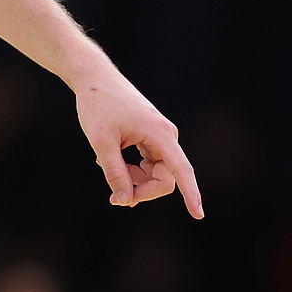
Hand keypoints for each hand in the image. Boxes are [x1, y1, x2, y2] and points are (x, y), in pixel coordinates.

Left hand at [75, 70, 203, 217]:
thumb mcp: (101, 141)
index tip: (198, 215)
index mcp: (161, 134)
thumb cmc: (97, 104)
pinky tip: (109, 158)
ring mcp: (159, 136)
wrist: (93, 77)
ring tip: (106, 166)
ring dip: (133, 179)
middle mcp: (166, 135)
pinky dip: (130, 168)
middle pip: (164, 178)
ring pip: (155, 172)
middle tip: (114, 197)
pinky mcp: (150, 136)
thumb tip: (126, 201)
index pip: (181, 171)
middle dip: (141, 190)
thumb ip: (115, 172)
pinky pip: (148, 163)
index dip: (190, 194)